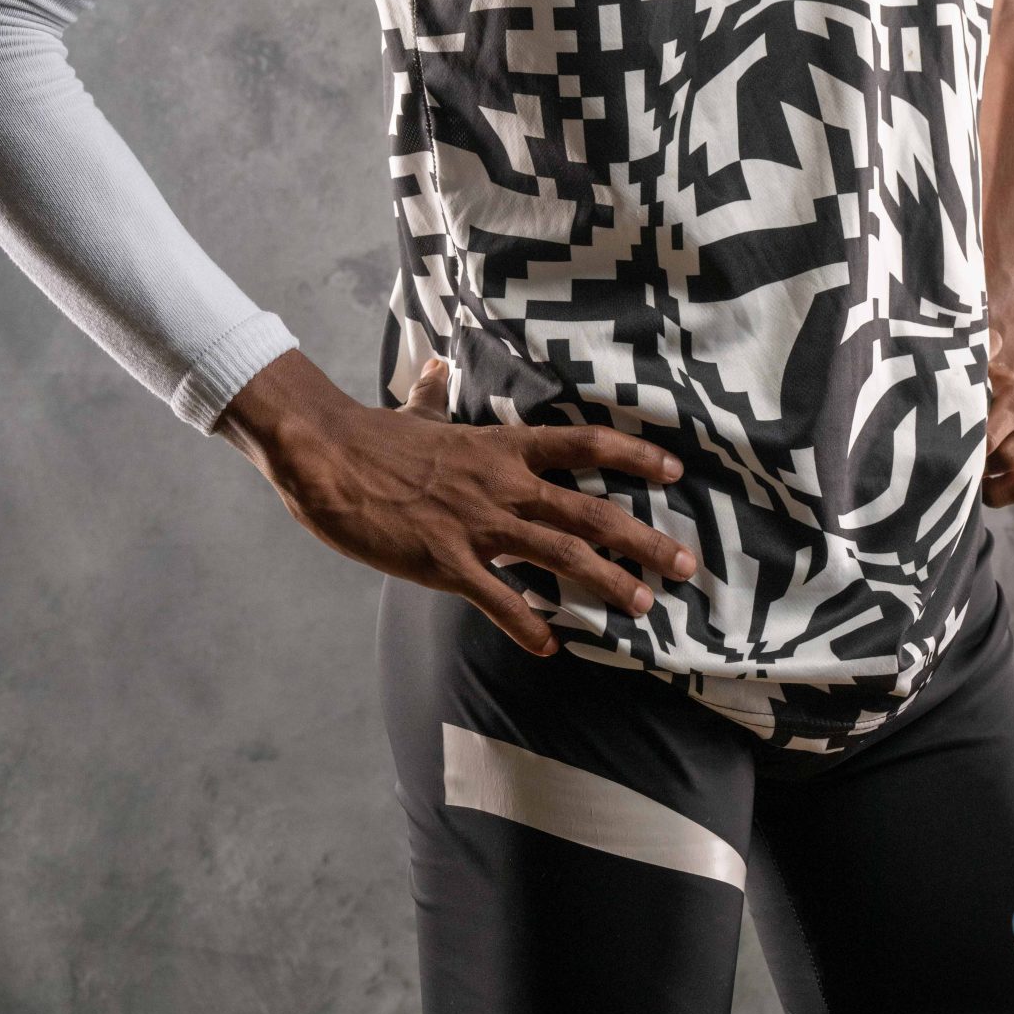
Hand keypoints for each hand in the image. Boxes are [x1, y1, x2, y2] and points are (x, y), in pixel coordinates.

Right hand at [214, 347, 696, 655]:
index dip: (634, 455)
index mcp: (502, 447)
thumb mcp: (415, 411)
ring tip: (644, 605)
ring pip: (560, 555)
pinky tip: (550, 646)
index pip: (584, 445)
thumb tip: (432, 367)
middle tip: (686, 564)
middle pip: (590, 510)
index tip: (675, 469)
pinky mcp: (446, 561)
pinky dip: (527, 624)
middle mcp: (503, 484)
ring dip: (608, 581)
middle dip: (644, 539)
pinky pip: (498, 598)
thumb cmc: (373, 437)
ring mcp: (478, 524)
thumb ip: (433, 395)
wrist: (328, 457)